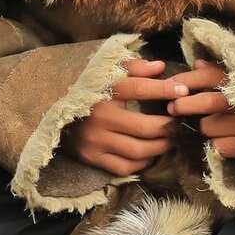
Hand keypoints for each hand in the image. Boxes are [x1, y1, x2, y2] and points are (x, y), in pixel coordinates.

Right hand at [68, 59, 187, 175]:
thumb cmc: (86, 89)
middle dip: (169, 127)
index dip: (165, 90)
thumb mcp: (105, 71)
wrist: (50, 112)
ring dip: (161, 147)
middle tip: (180, 124)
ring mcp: (95, 140)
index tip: (183, 91)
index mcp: (102, 91)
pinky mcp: (91, 157)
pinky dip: (142, 162)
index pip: (139, 89)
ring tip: (170, 139)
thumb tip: (160, 67)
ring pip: (139, 151)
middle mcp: (99, 117)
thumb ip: (133, 67)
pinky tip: (150, 153)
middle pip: (145, 127)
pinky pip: (125, 166)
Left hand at [168, 59, 234, 159]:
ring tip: (205, 126)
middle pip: (208, 101)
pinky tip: (219, 141)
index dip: (186, 79)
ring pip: (209, 127)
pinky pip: (220, 147)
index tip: (168, 84)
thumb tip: (196, 62)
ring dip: (203, 127)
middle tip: (172, 108)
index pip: (209, 76)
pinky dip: (215, 144)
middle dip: (184, 104)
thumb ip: (220, 70)